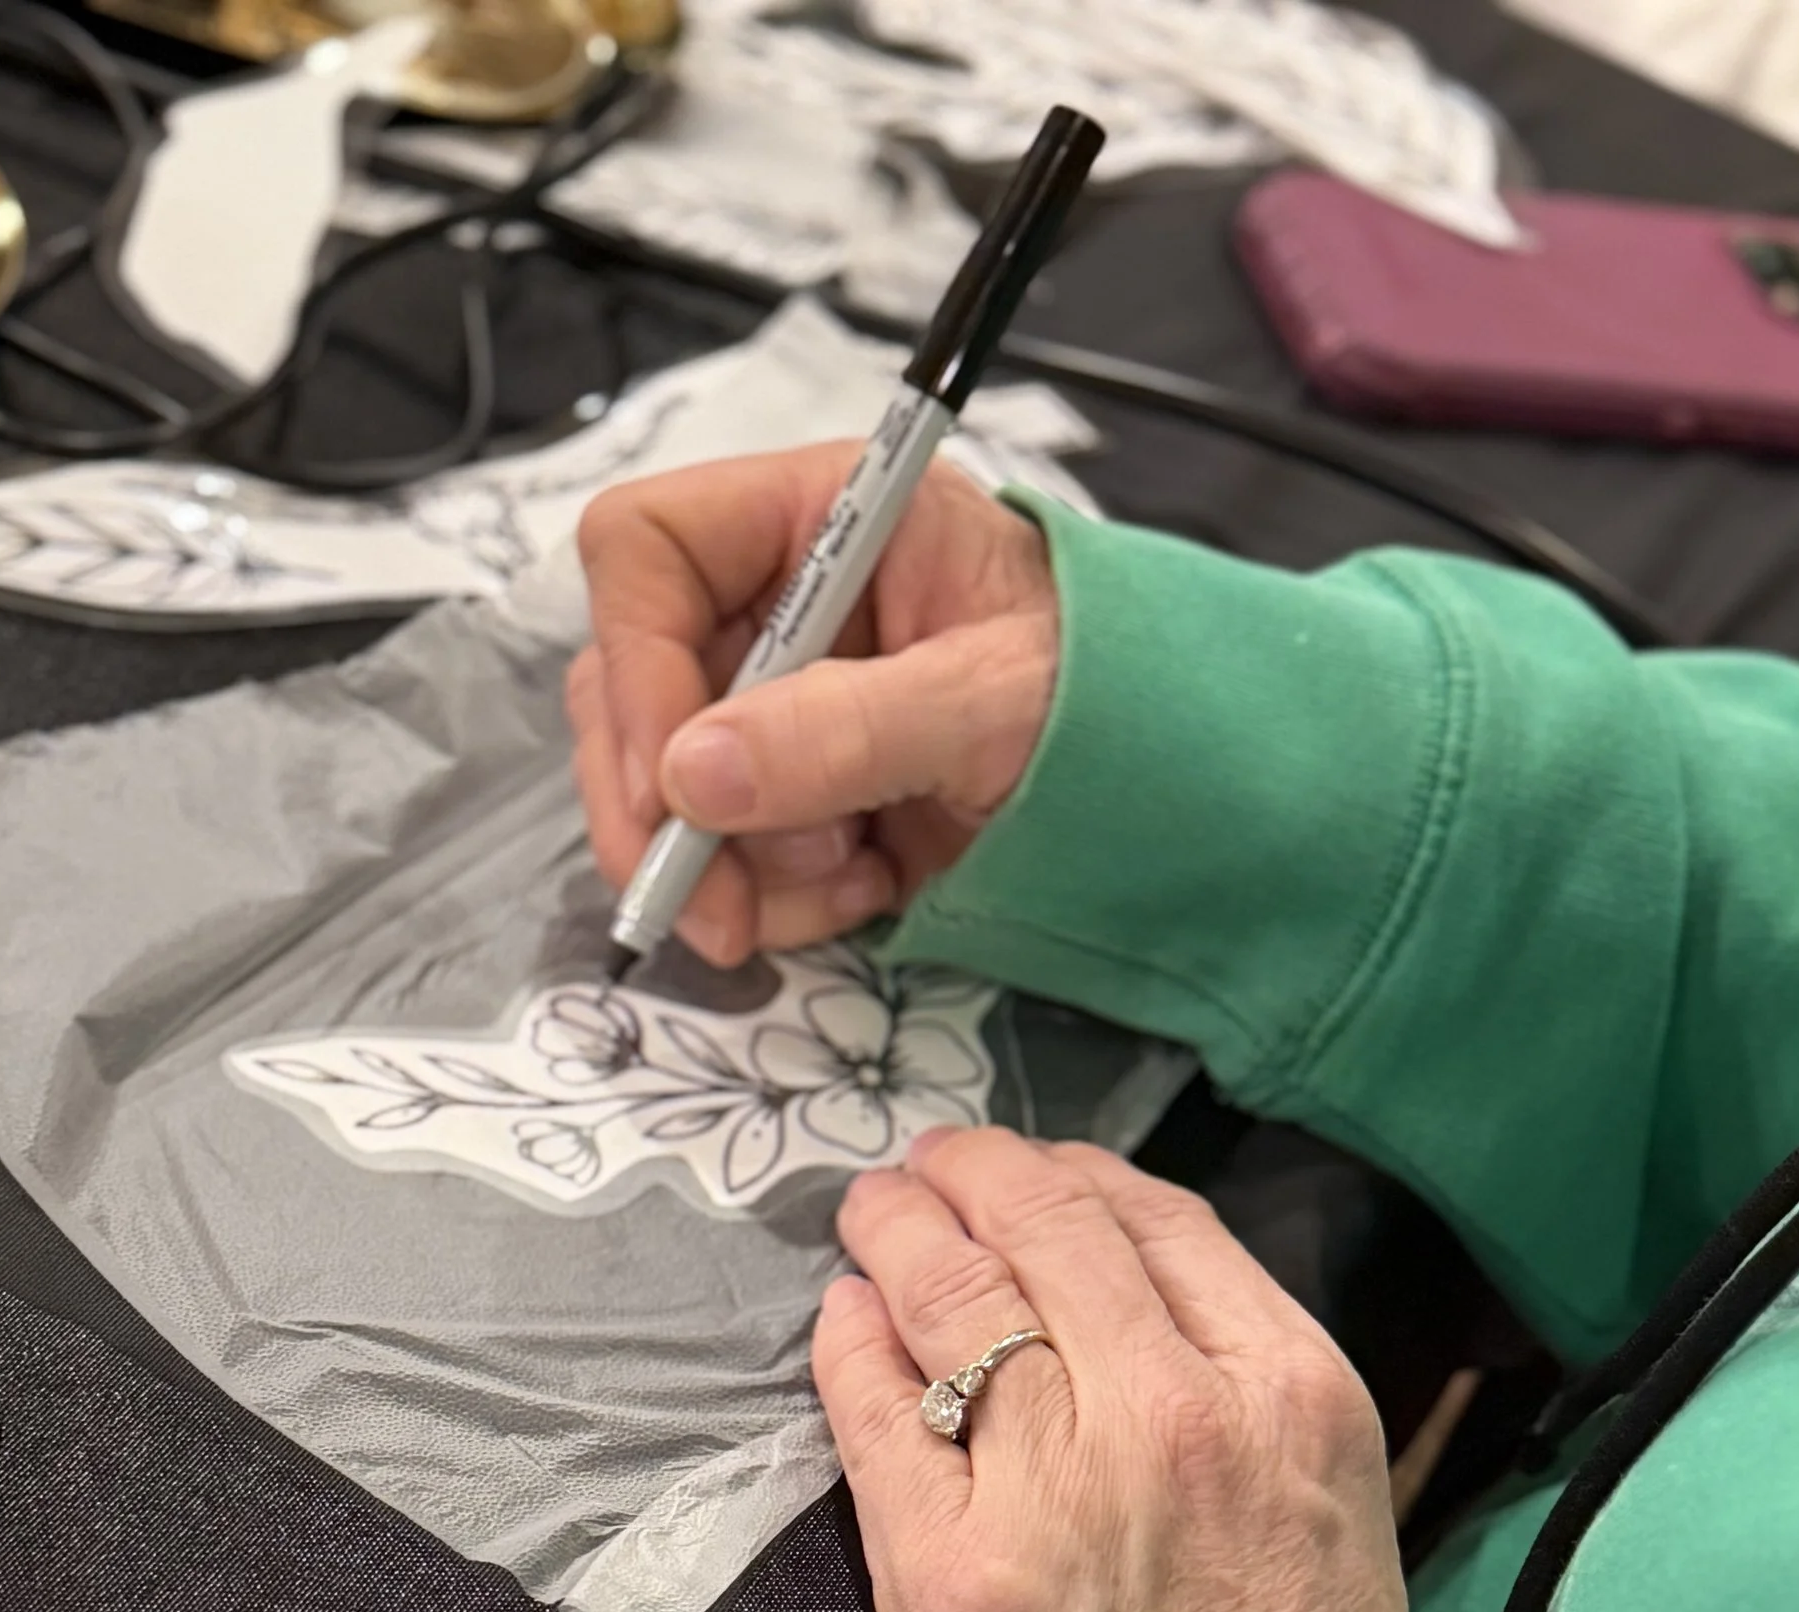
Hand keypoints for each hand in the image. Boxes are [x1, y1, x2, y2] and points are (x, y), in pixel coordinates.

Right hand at [570, 445, 1059, 967]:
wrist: (1173, 783)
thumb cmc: (1111, 692)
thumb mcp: (991, 701)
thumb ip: (846, 729)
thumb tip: (692, 777)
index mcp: (815, 518)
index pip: (645, 551)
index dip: (636, 663)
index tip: (675, 780)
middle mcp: (772, 604)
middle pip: (624, 688)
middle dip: (662, 813)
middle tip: (708, 906)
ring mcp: (771, 707)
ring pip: (661, 793)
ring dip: (732, 870)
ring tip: (844, 880)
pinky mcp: (788, 798)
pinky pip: (719, 859)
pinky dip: (776, 903)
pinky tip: (865, 887)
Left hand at [813, 1130, 1433, 1611]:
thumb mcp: (1335, 1514)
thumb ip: (1246, 1396)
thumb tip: (1132, 1301)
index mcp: (1291, 1392)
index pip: (1162, 1224)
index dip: (1074, 1177)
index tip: (1030, 1172)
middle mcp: (1175, 1413)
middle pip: (1047, 1232)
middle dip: (971, 1177)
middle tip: (922, 1168)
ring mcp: (1058, 1487)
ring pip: (954, 1297)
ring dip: (898, 1231)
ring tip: (871, 1213)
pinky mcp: (951, 1573)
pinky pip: (879, 1413)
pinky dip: (851, 1346)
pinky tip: (840, 1319)